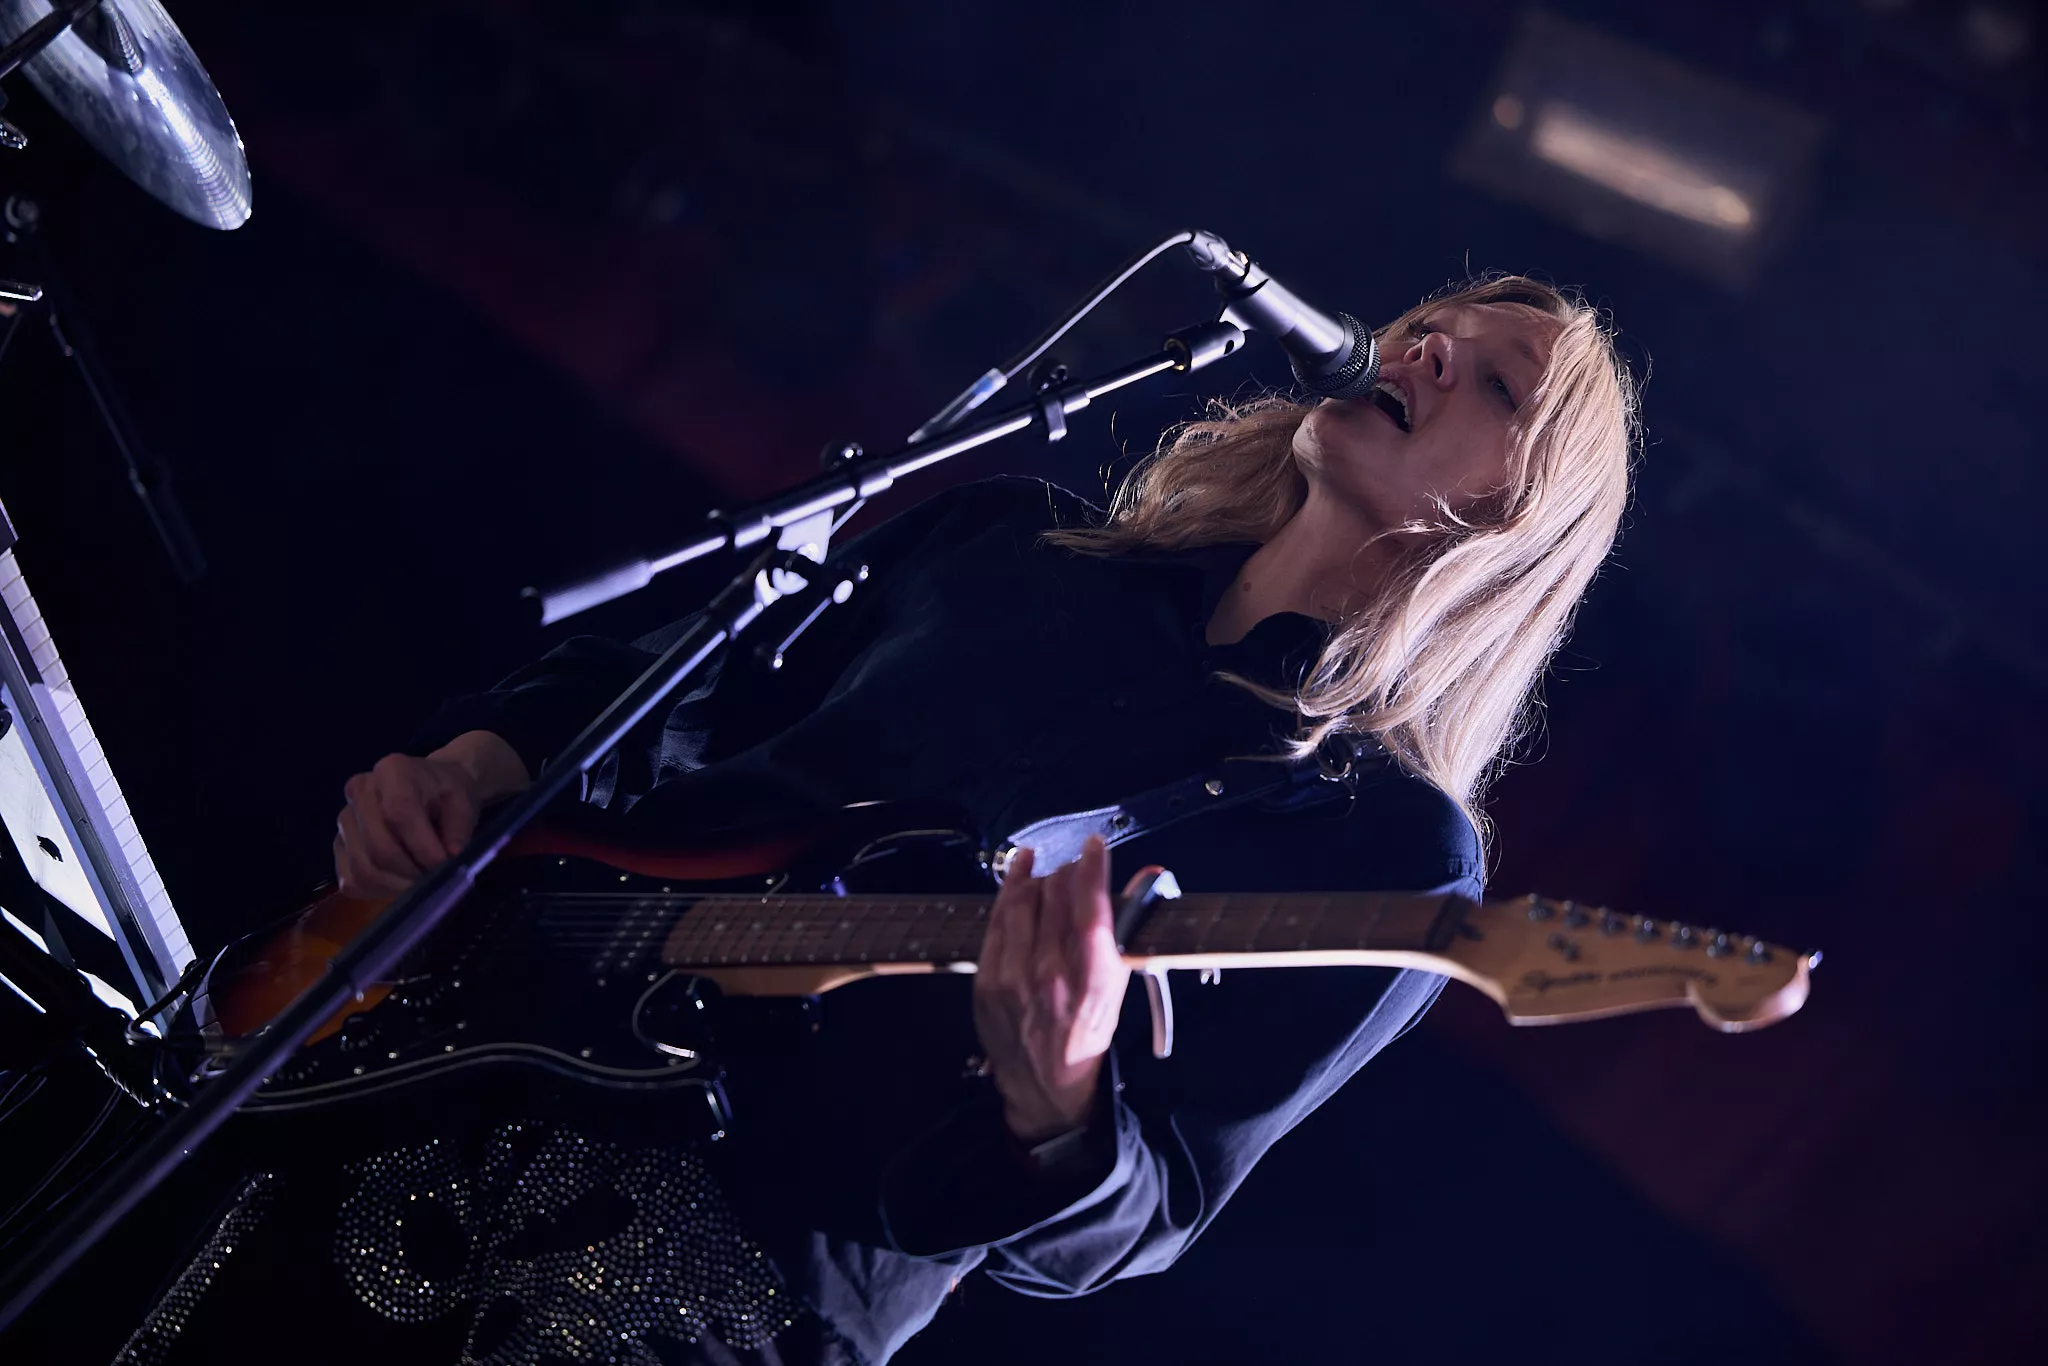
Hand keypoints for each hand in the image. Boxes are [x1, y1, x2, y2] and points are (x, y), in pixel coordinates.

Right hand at [332, 731, 527, 897]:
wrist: (429, 789)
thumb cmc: (446, 794)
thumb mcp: (464, 802)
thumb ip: (459, 829)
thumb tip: (449, 857)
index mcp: (391, 772)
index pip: (399, 814)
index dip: (422, 847)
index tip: (443, 864)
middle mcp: (359, 792)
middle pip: (378, 847)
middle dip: (410, 873)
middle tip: (434, 881)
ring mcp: (344, 820)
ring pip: (363, 870)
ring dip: (396, 886)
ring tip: (420, 884)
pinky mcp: (339, 846)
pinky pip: (352, 881)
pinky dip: (379, 891)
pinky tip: (400, 883)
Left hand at [973, 836, 1133, 1144]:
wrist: (1044, 1086)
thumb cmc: (1086, 1035)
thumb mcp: (1118, 989)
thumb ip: (1127, 933)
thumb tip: (1145, 878)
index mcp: (1093, 981)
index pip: (1092, 907)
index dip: (1093, 868)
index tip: (1095, 846)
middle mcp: (1052, 976)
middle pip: (1055, 897)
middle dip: (1067, 871)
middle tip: (1073, 865)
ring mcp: (1014, 978)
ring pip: (1022, 902)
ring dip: (1034, 877)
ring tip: (1041, 865)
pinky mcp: (987, 980)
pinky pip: (996, 922)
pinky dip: (1007, 896)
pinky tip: (1016, 880)